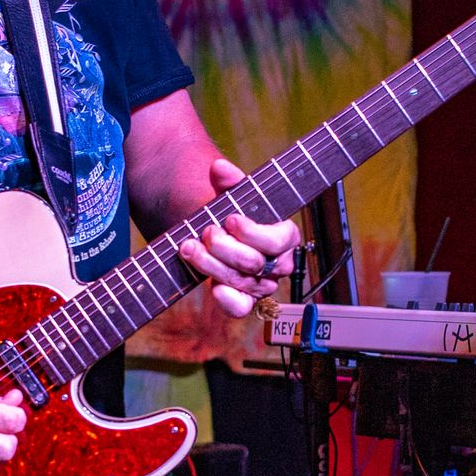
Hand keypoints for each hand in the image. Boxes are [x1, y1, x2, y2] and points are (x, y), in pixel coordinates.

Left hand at [177, 156, 299, 318]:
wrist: (216, 234)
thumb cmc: (232, 215)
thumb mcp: (232, 195)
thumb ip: (229, 181)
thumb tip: (219, 168)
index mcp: (285, 236)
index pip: (278, 240)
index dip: (252, 232)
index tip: (230, 219)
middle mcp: (278, 264)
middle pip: (254, 263)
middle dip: (224, 247)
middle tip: (206, 231)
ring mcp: (262, 285)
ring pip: (241, 282)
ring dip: (211, 265)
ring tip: (190, 247)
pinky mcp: (245, 300)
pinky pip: (241, 308)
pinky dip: (226, 299)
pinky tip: (211, 286)